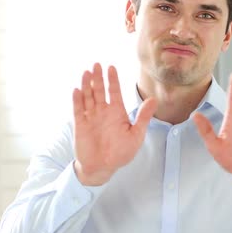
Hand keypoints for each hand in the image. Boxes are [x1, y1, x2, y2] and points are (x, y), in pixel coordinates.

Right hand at [73, 63, 156, 185]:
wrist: (103, 168)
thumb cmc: (121, 153)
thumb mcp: (136, 135)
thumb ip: (143, 117)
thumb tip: (154, 100)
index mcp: (117, 112)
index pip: (115, 92)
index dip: (113, 80)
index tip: (111, 67)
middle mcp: (103, 111)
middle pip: (100, 90)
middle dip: (98, 78)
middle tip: (97, 64)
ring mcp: (91, 117)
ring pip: (88, 96)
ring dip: (87, 85)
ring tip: (87, 72)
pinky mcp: (80, 124)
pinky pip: (78, 110)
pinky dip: (77, 100)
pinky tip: (77, 90)